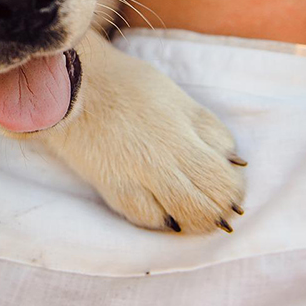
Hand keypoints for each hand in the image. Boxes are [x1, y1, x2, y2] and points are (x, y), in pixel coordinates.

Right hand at [34, 35, 246, 233]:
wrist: (71, 84)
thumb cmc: (126, 84)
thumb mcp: (177, 98)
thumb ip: (206, 128)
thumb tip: (233, 161)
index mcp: (187, 129)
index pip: (226, 174)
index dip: (234, 186)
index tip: (231, 186)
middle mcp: (167, 156)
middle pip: (211, 200)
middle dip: (220, 208)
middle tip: (219, 209)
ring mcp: (139, 175)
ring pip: (184, 216)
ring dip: (196, 221)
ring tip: (195, 216)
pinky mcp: (113, 187)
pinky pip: (146, 218)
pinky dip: (161, 220)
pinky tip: (164, 214)